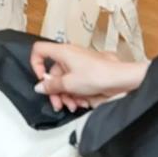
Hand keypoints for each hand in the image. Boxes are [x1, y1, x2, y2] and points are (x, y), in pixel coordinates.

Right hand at [30, 41, 144, 112]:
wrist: (120, 79)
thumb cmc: (97, 75)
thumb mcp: (69, 83)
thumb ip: (52, 86)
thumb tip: (40, 87)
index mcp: (62, 52)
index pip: (39, 51)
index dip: (36, 65)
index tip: (42, 81)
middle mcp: (69, 56)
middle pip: (54, 73)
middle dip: (56, 91)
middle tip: (59, 105)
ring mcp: (79, 64)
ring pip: (65, 81)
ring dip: (67, 95)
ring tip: (74, 105)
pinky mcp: (87, 73)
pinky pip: (75, 83)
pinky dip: (77, 94)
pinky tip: (83, 102)